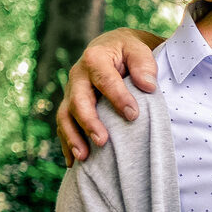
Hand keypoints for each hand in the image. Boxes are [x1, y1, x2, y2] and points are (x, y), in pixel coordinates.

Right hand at [57, 27, 165, 164]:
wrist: (113, 48)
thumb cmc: (129, 51)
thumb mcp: (138, 49)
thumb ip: (144, 64)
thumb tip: (148, 86)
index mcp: (95, 58)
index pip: (105, 80)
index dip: (118, 98)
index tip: (133, 115)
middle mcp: (77, 75)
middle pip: (79, 101)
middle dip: (89, 122)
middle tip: (103, 141)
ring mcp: (71, 92)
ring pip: (65, 116)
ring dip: (73, 137)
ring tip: (84, 157)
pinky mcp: (70, 106)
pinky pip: (64, 126)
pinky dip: (67, 144)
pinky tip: (75, 163)